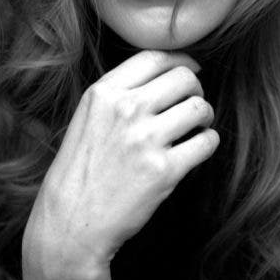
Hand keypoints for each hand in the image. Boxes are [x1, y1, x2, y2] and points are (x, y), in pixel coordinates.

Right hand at [22, 50, 218, 279]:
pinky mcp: (164, 170)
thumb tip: (166, 75)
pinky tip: (197, 149)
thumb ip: (119, 95)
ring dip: (205, 116)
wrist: (71, 222)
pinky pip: (206, 142)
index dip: (181, 61)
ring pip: (200, 107)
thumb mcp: (88, 119)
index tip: (191, 70)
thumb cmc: (80, 172)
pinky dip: (208, 143)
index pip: (155, 57)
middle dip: (196, 89)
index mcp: (103, 93)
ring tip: (197, 128)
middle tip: (193, 106)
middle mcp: (125, 110)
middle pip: (184, 79)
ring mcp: (145, 139)